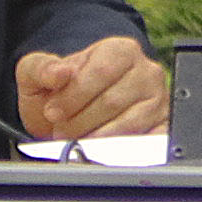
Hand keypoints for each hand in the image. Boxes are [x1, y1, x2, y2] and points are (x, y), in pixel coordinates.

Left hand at [16, 35, 168, 141]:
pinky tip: (102, 152)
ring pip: (129, 125)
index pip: (102, 71)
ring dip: (96, 138)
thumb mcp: (38, 73)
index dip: (74, 96)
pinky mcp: (163, 127)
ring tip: (76, 139)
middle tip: (61, 131)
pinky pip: (147, 143)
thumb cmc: (59, 90)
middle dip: (81, 121)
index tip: (53, 112)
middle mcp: (146, 72)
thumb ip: (42, 69)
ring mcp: (158, 101)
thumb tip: (58, 73)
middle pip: (113, 101)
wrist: (72, 112)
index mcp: (119, 50)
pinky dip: (123, 151)